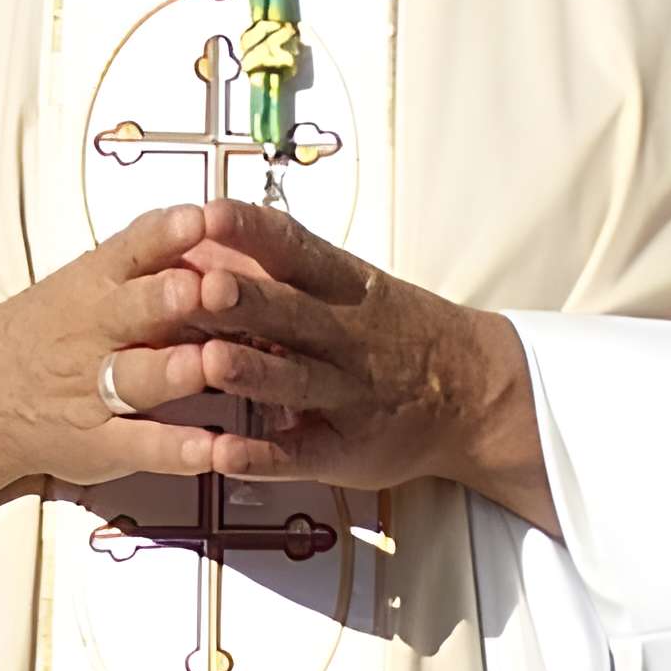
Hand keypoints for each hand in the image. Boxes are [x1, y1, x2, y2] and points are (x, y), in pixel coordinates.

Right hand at [0, 204, 218, 495]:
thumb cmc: (54, 326)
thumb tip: (215, 214)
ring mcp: (96, 390)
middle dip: (167, 299)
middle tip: (204, 288)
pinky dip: (178, 450)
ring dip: (171, 371)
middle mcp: (96, 331)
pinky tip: (211, 451)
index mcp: (97, 281)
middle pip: (132, 310)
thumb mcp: (91, 274)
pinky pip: (142, 446)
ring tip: (205, 365)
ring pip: (136, 378)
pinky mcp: (102, 443)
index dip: (165, 234)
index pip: (132, 249)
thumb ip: (148, 247)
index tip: (197, 219)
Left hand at [187, 200, 558, 535]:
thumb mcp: (346, 282)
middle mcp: (342, 334)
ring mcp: (346, 393)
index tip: (208, 215)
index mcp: (339, 284)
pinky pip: (302, 453)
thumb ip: (276, 263)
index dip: (250, 231)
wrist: (471, 388)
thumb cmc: (390, 326)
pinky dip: (263, 456)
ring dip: (253, 372)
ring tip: (210, 363)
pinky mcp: (345, 449)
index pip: (292, 248)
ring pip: (295, 380)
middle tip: (199, 286)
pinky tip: (225, 454)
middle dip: (245, 300)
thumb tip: (199, 232)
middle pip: (288, 313)